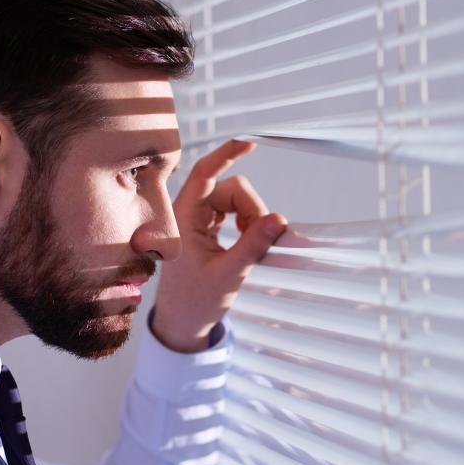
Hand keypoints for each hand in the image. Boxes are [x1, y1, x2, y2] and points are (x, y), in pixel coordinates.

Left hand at [152, 139, 286, 351]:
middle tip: (260, 242)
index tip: (249, 142)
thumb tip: (280, 220)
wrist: (184, 322)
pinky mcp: (209, 225)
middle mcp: (189, 212)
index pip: (204, 174)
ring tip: (252, 248)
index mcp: (184, 219)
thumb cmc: (196, 301)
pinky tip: (249, 242)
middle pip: (232, 188)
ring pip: (238, 199)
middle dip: (253, 209)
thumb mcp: (229, 274)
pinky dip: (249, 223)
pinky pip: (236, 210)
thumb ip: (254, 245)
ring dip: (253, 218)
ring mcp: (199, 218)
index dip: (226, 154)